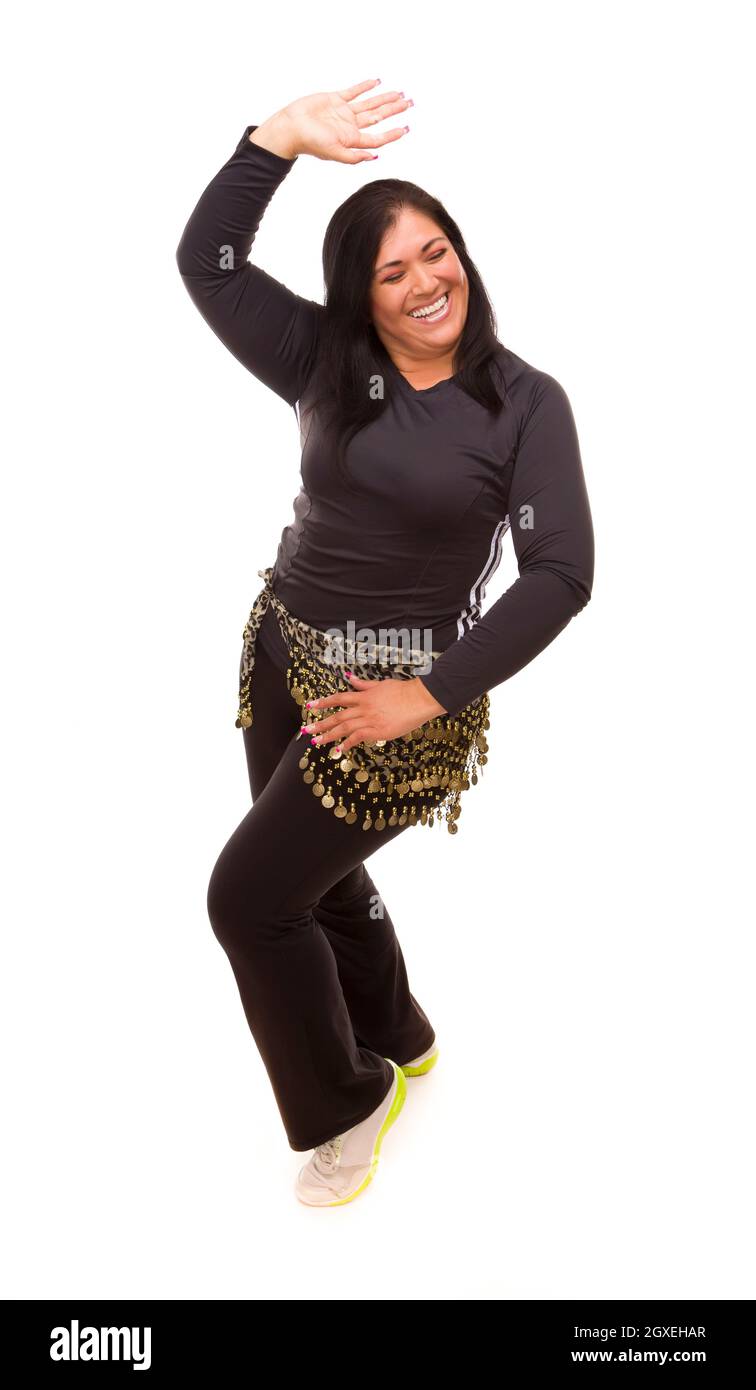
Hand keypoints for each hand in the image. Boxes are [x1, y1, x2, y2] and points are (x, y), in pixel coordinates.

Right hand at [254, 77, 411, 164]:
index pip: (377, 137)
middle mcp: (350, 126)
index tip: (406, 128)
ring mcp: (343, 112)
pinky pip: (353, 92)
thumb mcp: (334, 153)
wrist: (290, 127)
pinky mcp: (334, 99)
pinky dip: (364, 87)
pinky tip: (376, 82)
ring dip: (384, 98)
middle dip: (394, 110)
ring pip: (369, 103)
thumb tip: (376, 156)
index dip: (392, 133)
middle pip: (377, 117)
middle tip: (410, 103)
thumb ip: (354, 156)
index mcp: (352, 139)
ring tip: (399, 93)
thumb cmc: (310, 143)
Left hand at [301, 671, 446, 754]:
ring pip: (344, 728)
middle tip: (307, 730)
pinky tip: (339, 750)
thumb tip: (351, 678)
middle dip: (320, 723)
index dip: (323, 702)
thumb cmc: (403, 691)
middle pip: (337, 716)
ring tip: (316, 741)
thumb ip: (364, 684)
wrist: (419, 699)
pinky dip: (347, 744)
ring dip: (328, 735)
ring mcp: (370, 720)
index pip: (339, 699)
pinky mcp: (378, 731)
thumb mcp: (381, 684)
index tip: (310, 706)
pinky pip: (358, 738)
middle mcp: (363, 708)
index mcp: (364, 696)